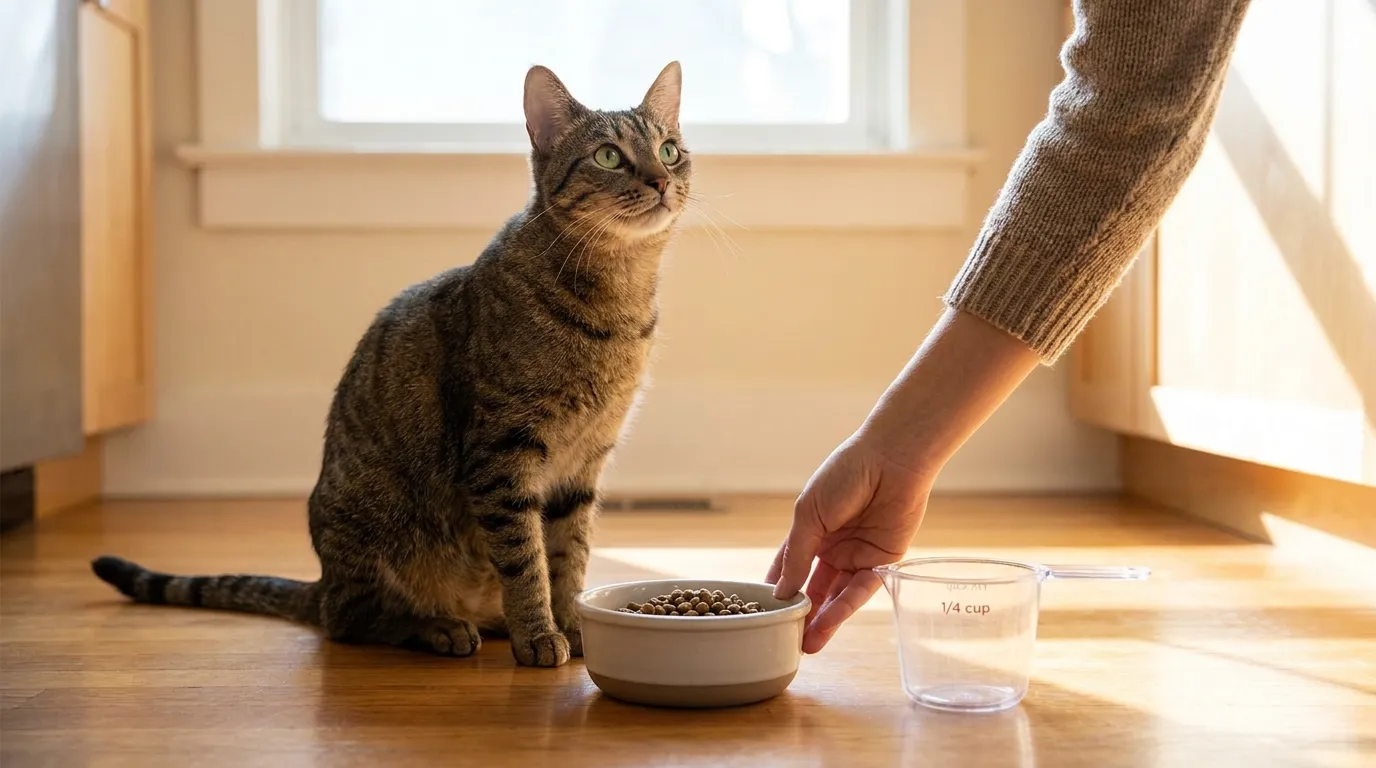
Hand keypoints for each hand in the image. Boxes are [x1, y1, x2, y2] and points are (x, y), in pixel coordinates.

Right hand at [766, 430, 933, 653]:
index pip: (789, 566)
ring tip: (806, 646)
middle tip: (786, 641)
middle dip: (801, 614)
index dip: (778, 589)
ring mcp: (858, 556)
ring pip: (836, 596)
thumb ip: (797, 554)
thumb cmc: (845, 474)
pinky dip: (844, 608)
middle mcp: (834, 546)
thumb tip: (781, 592)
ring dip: (822, 620)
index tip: (764, 615)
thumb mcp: (809, 514)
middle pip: (814, 587)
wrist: (891, 460)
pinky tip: (827, 624)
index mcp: (812, 530)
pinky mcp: (883, 562)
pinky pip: (861, 591)